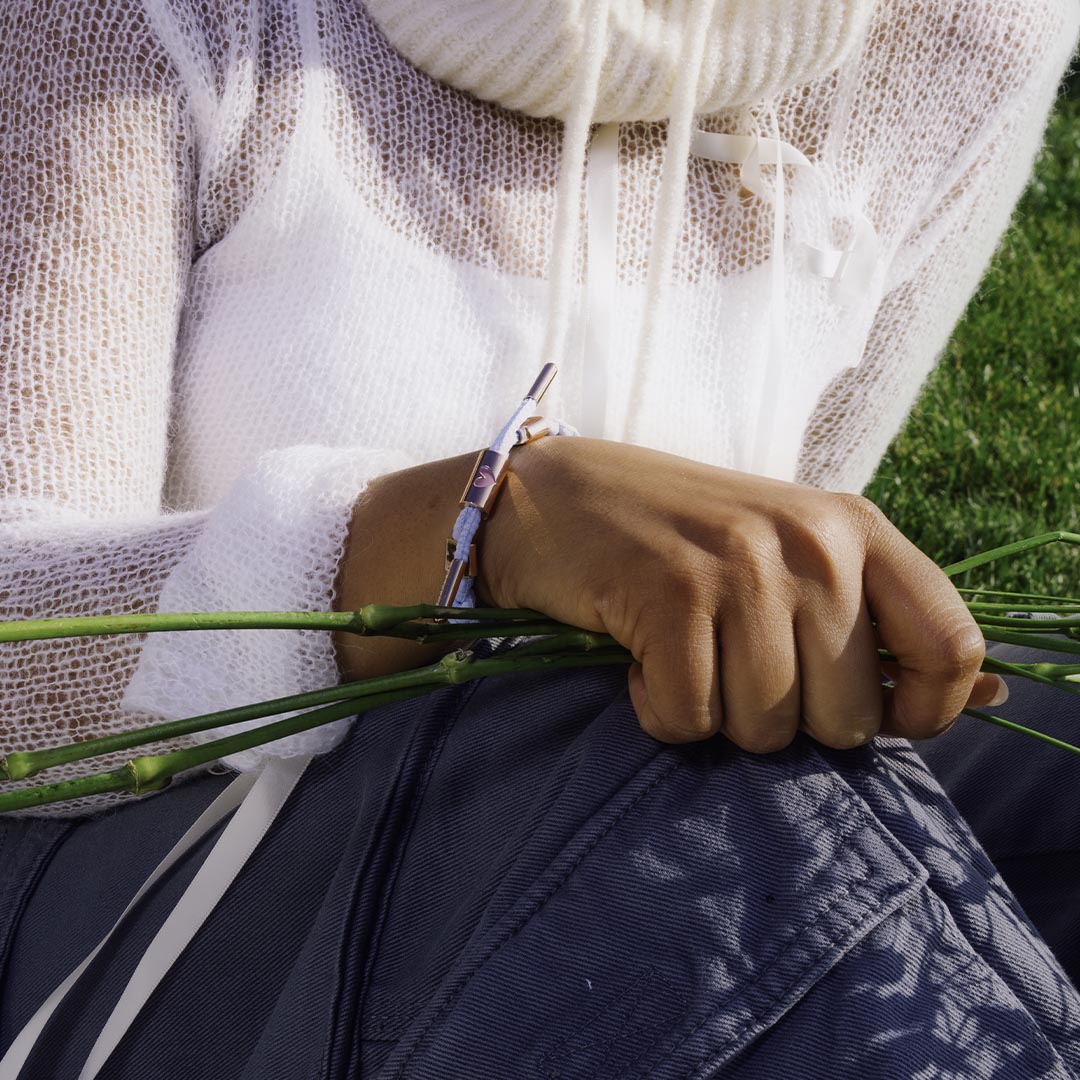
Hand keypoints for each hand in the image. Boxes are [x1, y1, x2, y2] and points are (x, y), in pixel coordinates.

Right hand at [478, 437, 1003, 750]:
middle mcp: (811, 543)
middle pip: (847, 720)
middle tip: (733, 663)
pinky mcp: (670, 595)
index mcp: (856, 529)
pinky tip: (641, 659)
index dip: (924, 713)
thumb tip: (992, 696)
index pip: (951, 646)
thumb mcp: (794, 555)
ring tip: (685, 652)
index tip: (868, 717)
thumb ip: (882, 622)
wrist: (557, 498)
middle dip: (785, 720)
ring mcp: (740, 566)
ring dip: (714, 714)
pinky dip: (658, 709)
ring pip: (764, 729)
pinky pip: (689, 719)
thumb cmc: (682, 539)